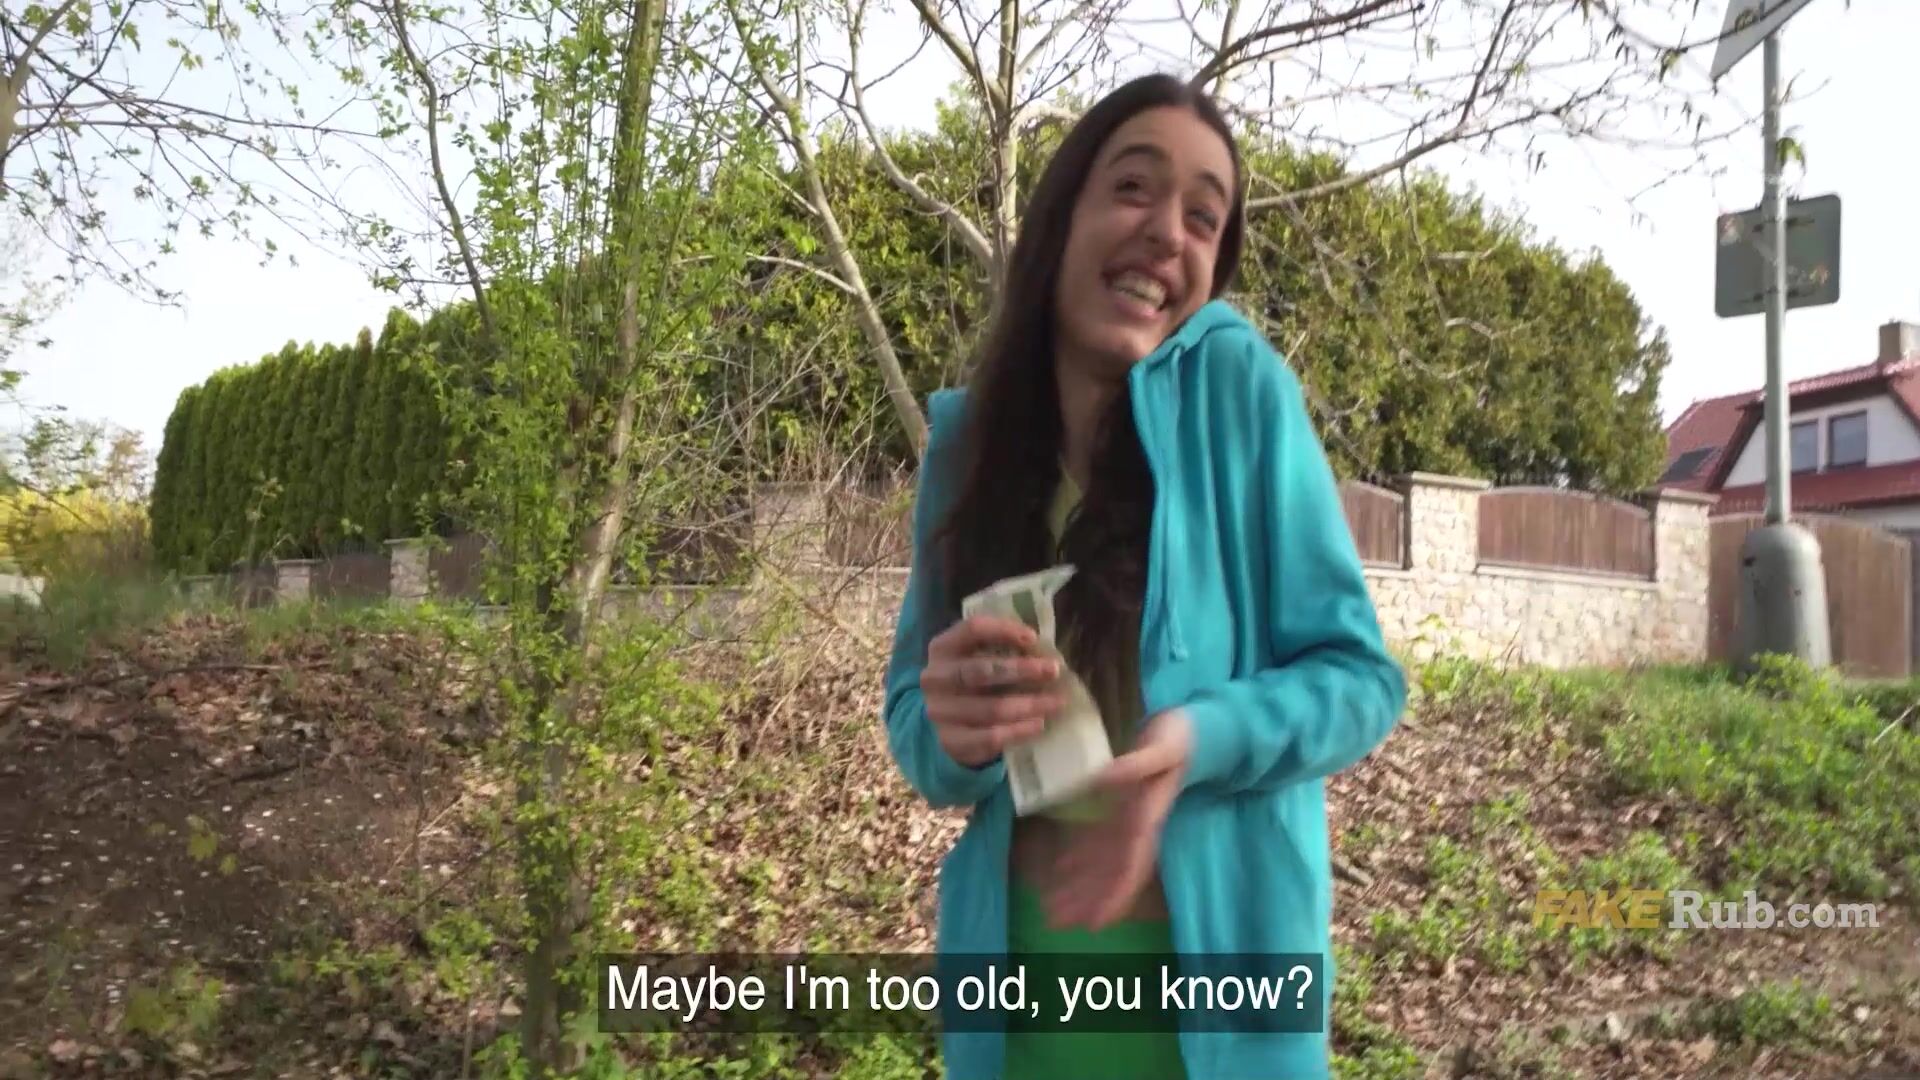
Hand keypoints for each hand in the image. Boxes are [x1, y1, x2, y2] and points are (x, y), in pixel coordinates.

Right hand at [921, 615, 1063, 768]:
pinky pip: (990, 737)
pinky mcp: (950, 741)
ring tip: (1056, 702)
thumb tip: (1044, 650)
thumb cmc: (974, 680)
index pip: (972, 630)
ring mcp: (940, 712)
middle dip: (1022, 670)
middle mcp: (935, 678)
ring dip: (1028, 705)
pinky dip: (1018, 730)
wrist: (949, 721)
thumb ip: (1003, 648)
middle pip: (981, 671)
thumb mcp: (979, 656)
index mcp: (942, 648)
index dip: (1004, 630)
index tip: (1034, 638)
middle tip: (1053, 671)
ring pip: (990, 708)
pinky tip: (1038, 725)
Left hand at [1042, 708, 1192, 930]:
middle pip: (1111, 874)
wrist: (1191, 732)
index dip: (1114, 896)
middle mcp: (1138, 829)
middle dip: (1086, 900)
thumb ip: (1135, 764)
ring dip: (1078, 885)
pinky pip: (1098, 841)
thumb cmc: (1178, 740)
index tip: (1094, 923)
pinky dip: (1079, 857)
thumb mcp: (1161, 747)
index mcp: (1148, 820)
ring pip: (1102, 863)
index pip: (1131, 866)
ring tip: (1051, 907)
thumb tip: (1104, 776)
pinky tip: (1059, 869)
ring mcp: (1129, 822)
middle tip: (1055, 923)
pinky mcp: (1121, 811)